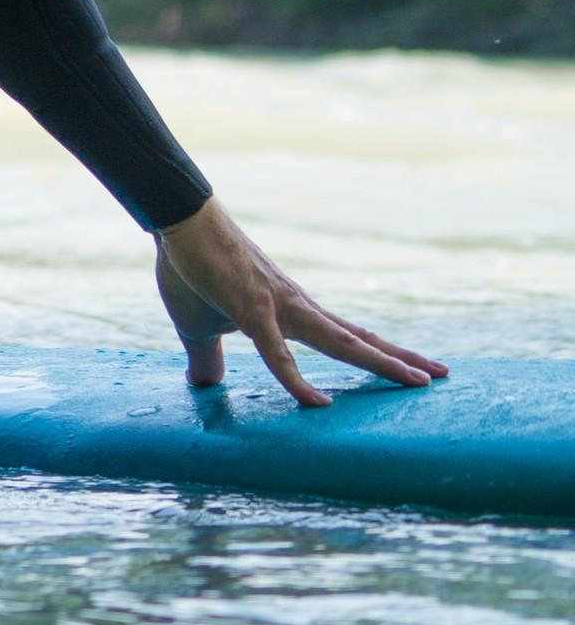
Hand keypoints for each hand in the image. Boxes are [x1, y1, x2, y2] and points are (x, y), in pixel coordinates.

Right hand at [153, 198, 444, 404]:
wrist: (181, 222)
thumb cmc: (192, 270)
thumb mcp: (199, 325)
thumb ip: (208, 357)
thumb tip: (204, 383)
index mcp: (290, 313)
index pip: (344, 337)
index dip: (377, 354)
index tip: (409, 370)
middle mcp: (298, 309)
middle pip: (358, 339)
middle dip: (399, 360)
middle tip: (441, 376)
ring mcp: (280, 309)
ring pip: (342, 342)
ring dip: (383, 362)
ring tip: (421, 380)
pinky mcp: (252, 312)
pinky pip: (278, 354)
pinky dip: (298, 380)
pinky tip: (318, 402)